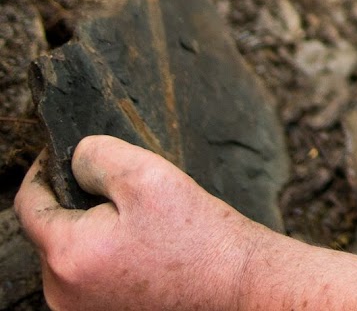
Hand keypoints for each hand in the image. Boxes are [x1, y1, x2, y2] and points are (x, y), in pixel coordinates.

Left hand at [16, 136, 271, 310]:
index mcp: (67, 254)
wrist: (237, 286)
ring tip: (141, 222)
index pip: (29, 204)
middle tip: (124, 188)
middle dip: (77, 203)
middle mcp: (62, 292)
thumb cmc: (199, 237)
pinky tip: (145, 248)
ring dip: (93, 231)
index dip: (43, 171)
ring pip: (71, 255)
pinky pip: (89, 278)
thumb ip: (100, 157)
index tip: (63, 152)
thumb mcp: (150, 177)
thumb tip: (75, 157)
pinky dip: (107, 257)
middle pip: (52, 231)